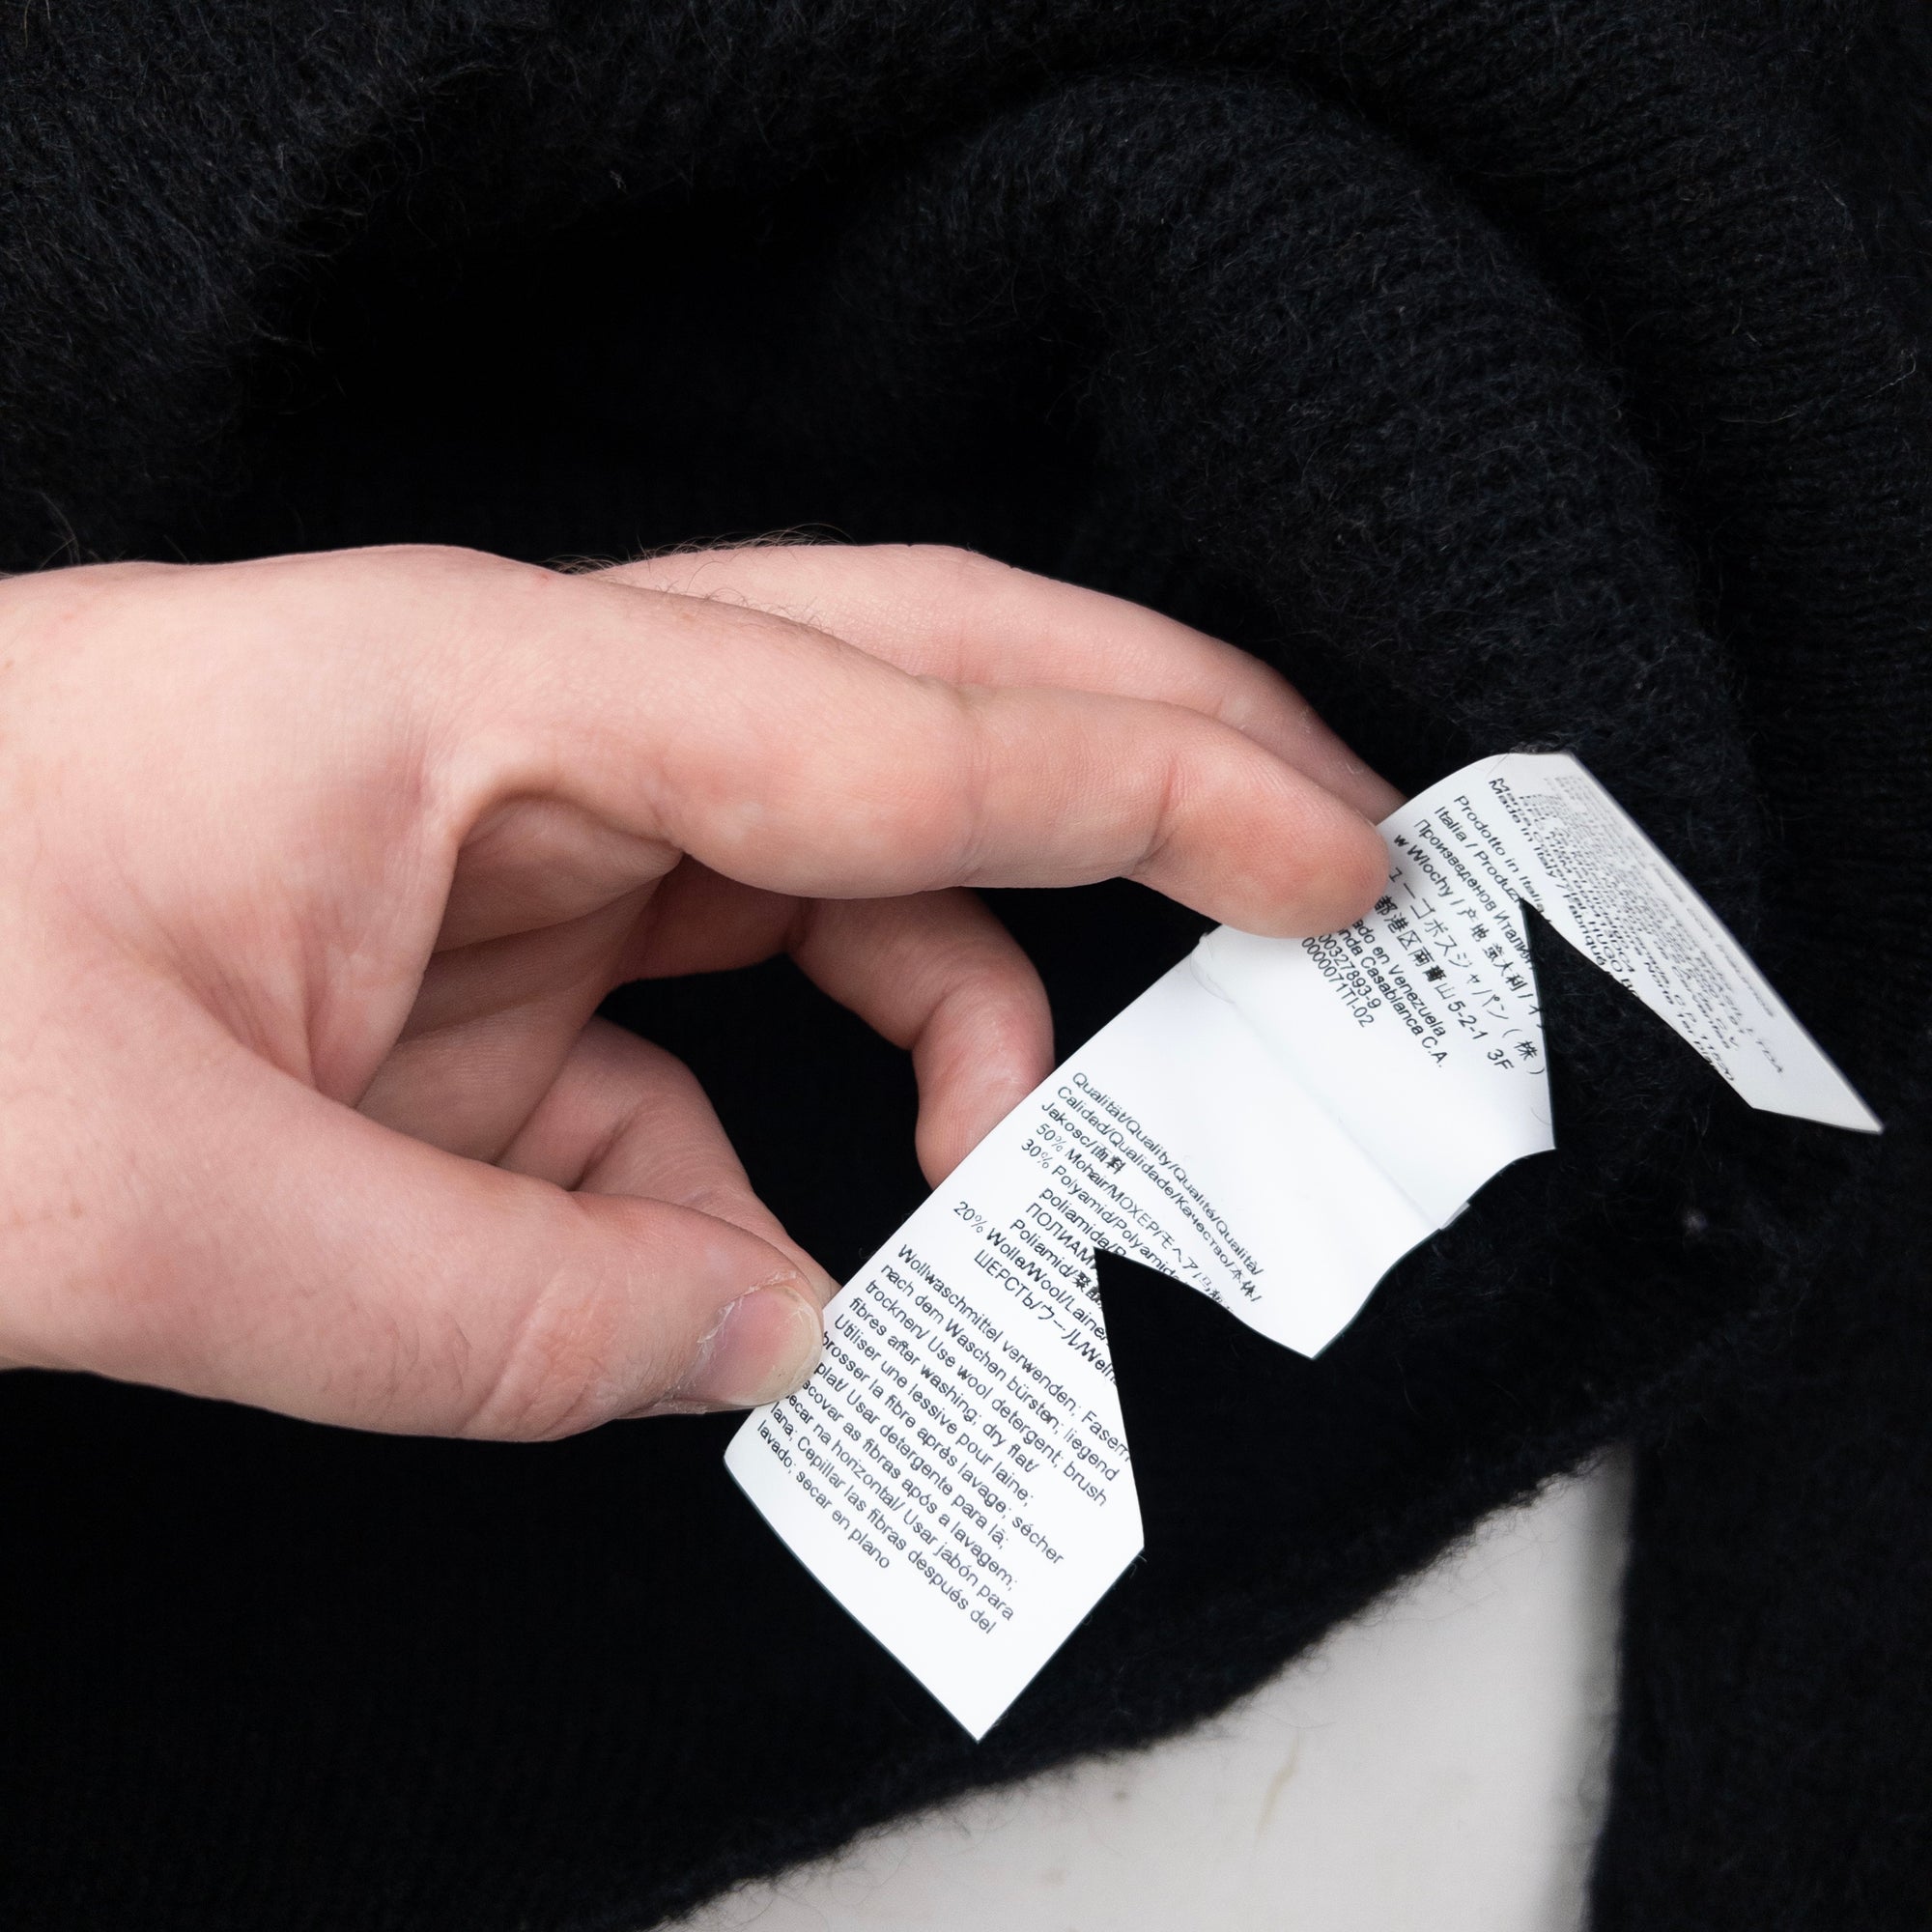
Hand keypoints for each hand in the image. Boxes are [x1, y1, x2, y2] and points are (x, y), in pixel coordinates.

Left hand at [0, 543, 1391, 1437]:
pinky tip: (769, 1270)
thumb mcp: (135, 1197)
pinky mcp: (475, 948)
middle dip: (1145, 750)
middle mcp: (535, 725)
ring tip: (1020, 1170)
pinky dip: (767, 1155)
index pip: (906, 725)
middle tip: (1327, 838)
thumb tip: (755, 1339)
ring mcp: (513, 831)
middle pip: (918, 687)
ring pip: (832, 876)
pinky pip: (693, 1039)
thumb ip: (486, 1305)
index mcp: (487, 695)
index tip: (1337, 848)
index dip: (1158, 783)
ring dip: (955, 1015)